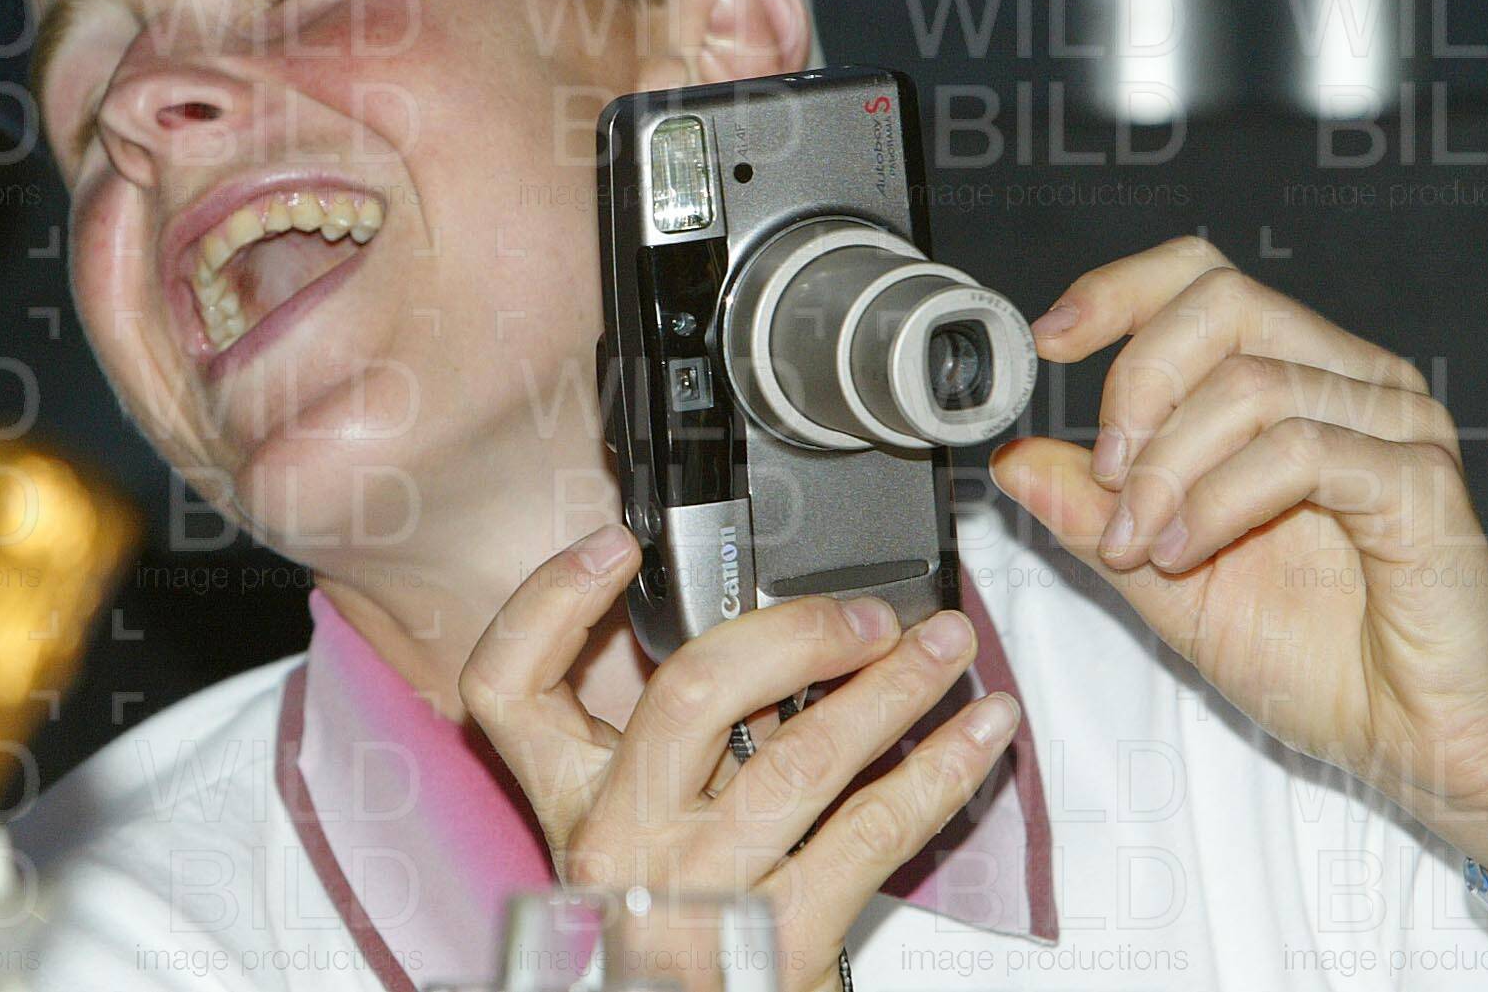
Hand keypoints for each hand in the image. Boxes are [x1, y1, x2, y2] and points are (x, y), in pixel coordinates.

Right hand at [458, 523, 1020, 991]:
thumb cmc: (681, 928)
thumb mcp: (646, 830)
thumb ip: (678, 743)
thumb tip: (774, 637)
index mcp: (571, 802)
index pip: (507, 686)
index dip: (547, 601)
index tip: (614, 545)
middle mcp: (619, 843)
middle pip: (688, 694)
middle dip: (796, 632)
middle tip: (869, 616)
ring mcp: (697, 894)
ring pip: (802, 757)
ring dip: (894, 689)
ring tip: (947, 648)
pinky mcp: (778, 943)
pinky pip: (873, 832)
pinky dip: (940, 772)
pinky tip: (980, 735)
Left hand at [990, 236, 1487, 864]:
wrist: (1416, 745)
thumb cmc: (1318, 660)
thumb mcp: (1164, 577)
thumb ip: (1093, 514)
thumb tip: (1014, 460)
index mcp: (1296, 381)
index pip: (1202, 279)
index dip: (1117, 293)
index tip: (1047, 344)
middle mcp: (1352, 381)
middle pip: (1222, 302)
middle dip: (1138, 384)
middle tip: (1109, 478)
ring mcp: (1395, 424)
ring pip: (1252, 381)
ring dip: (1169, 467)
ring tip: (1147, 545)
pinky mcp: (1419, 481)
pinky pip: (1300, 449)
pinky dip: (1220, 499)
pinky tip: (1189, 554)